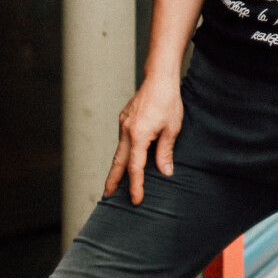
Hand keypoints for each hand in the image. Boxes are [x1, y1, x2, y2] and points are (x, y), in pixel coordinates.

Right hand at [103, 73, 184, 204]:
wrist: (159, 78)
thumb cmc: (168, 102)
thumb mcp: (171, 129)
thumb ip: (165, 152)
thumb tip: (165, 172)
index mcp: (139, 135)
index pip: (135, 167)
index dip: (135, 185)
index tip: (136, 199)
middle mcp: (127, 131)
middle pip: (118, 162)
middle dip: (112, 181)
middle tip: (106, 197)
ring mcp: (123, 124)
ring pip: (118, 150)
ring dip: (117, 167)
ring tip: (115, 182)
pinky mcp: (124, 118)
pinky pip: (122, 139)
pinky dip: (122, 152)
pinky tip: (126, 157)